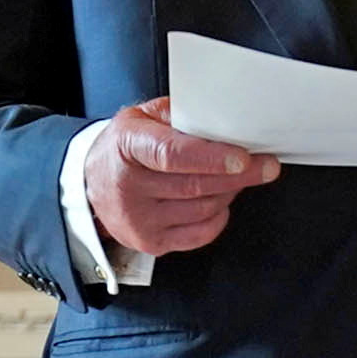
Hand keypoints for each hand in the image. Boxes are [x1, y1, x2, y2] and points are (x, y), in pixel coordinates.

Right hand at [88, 98, 277, 257]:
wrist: (90, 182)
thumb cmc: (123, 148)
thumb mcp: (142, 118)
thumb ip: (180, 115)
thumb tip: (225, 119)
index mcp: (127, 145)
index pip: (173, 155)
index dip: (213, 158)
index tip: (244, 158)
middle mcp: (128, 186)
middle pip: (195, 185)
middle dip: (239, 176)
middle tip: (266, 166)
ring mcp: (138, 219)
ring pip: (203, 209)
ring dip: (229, 192)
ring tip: (236, 178)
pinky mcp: (150, 242)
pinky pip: (200, 233)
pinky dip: (218, 216)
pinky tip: (219, 200)